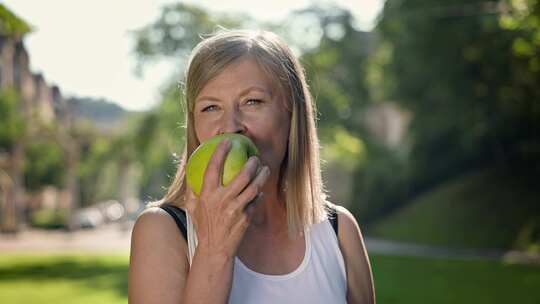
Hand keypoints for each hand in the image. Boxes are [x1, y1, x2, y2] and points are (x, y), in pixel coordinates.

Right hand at [185, 139, 269, 259]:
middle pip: (242, 176)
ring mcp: (235, 209)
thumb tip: (190, 171)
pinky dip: (260, 193)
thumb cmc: (203, 226)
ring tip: (265, 168)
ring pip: (254, 187)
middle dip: (252, 163)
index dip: (220, 152)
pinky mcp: (246, 218)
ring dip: (262, 176)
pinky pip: (256, 201)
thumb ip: (192, 190)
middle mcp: (222, 200)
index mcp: (207, 195)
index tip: (227, 141)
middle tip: (255, 157)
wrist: (215, 249)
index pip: (213, 168)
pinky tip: (261, 188)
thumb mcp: (193, 207)